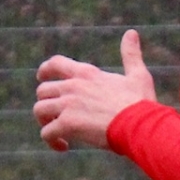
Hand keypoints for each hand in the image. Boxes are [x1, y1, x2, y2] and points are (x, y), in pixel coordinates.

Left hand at [34, 29, 155, 152]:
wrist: (139, 125)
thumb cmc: (140, 103)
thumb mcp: (137, 74)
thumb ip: (130, 55)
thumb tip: (131, 33)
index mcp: (87, 73)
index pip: (55, 63)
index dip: (44, 71)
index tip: (42, 79)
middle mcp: (73, 86)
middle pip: (43, 90)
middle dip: (46, 104)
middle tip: (56, 118)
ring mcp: (68, 104)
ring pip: (39, 110)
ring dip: (45, 122)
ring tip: (58, 133)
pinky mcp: (67, 124)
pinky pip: (46, 133)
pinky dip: (51, 141)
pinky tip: (63, 147)